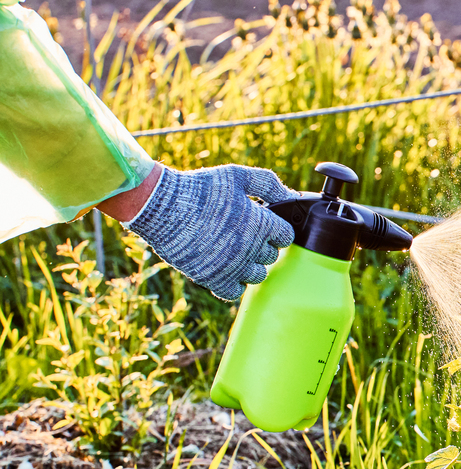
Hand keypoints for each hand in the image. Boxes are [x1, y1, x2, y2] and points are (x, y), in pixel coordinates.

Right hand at [120, 164, 295, 300]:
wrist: (160, 205)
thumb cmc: (200, 188)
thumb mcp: (237, 176)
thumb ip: (268, 185)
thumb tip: (292, 197)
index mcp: (261, 223)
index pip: (286, 236)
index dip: (275, 229)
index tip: (263, 224)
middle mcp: (250, 248)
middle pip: (271, 257)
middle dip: (262, 245)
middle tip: (242, 233)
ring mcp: (231, 266)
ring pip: (257, 276)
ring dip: (249, 265)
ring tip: (232, 249)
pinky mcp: (212, 278)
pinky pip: (235, 292)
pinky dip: (233, 283)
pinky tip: (224, 267)